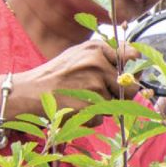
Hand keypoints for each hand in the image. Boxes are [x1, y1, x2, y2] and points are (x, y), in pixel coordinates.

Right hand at [10, 37, 132, 112]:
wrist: (31, 92)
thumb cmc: (57, 73)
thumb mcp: (80, 53)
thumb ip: (106, 54)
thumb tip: (134, 58)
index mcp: (97, 48)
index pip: (133, 57)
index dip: (134, 69)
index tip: (130, 75)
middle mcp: (98, 65)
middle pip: (129, 87)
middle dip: (121, 94)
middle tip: (105, 94)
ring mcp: (94, 87)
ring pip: (115, 104)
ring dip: (104, 106)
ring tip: (83, 98)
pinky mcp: (89, 107)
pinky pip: (102, 117)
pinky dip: (92, 116)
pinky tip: (77, 107)